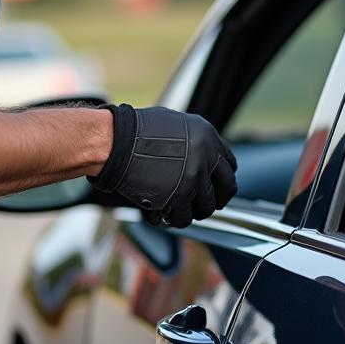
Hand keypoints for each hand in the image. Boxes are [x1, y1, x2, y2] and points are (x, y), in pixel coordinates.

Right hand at [88, 104, 237, 227]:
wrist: (115, 141)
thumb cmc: (135, 130)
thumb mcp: (174, 124)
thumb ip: (193, 140)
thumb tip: (201, 155)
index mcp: (207, 136)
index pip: (229, 165)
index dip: (221, 179)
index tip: (214, 187)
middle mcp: (206, 156)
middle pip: (226, 189)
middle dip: (213, 200)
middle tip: (200, 204)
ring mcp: (194, 177)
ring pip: (205, 208)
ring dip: (190, 211)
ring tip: (174, 208)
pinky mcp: (179, 197)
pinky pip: (183, 218)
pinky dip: (171, 219)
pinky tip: (159, 212)